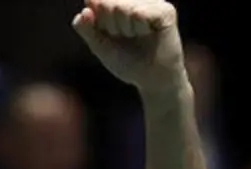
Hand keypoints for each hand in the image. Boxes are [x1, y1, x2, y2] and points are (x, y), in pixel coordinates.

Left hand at [72, 0, 186, 97]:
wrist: (151, 80)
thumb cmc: (127, 61)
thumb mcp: (99, 45)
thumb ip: (86, 28)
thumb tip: (84, 11)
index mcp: (121, 2)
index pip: (96, 2)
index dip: (100, 24)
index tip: (112, 35)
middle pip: (107, 3)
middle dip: (111, 27)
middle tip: (127, 38)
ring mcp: (152, 2)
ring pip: (122, 7)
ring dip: (126, 30)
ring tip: (138, 37)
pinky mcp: (165, 11)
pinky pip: (138, 13)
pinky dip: (139, 29)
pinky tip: (148, 34)